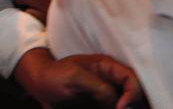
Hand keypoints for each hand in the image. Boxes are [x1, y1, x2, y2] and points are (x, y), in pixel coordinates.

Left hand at [14, 48, 144, 108]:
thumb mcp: (73, 77)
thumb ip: (97, 86)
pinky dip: (117, 108)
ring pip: (127, 104)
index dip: (132, 93)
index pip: (131, 78)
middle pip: (135, 93)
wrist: (38, 83)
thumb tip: (116, 101)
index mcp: (106, 67)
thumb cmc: (53, 75)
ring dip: (125, 108)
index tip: (120, 107)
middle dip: (133, 105)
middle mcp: (110, 80)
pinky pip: (114, 106)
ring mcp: (107, 93)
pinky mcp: (101, 104)